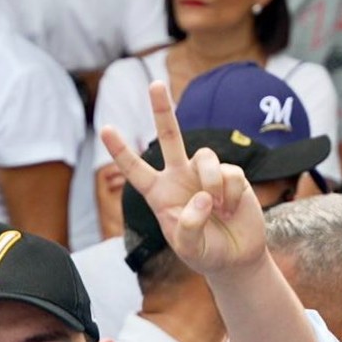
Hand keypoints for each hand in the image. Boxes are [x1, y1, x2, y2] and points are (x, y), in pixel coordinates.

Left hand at [100, 82, 266, 277]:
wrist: (236, 257)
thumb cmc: (205, 254)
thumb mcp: (189, 248)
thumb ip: (189, 226)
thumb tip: (203, 196)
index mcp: (159, 194)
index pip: (136, 170)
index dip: (121, 150)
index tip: (105, 128)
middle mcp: (179, 177)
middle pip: (170, 136)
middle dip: (162, 110)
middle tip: (154, 84)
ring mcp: (205, 174)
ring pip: (205, 157)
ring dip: (212, 181)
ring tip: (219, 207)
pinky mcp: (231, 175)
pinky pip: (230, 173)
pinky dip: (232, 194)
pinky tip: (232, 209)